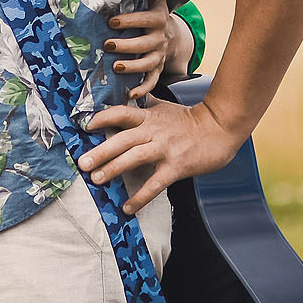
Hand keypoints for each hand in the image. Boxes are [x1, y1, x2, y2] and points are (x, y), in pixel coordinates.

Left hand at [79, 99, 242, 214]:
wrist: (220, 128)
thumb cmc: (190, 120)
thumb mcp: (164, 107)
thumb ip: (145, 104)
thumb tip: (128, 95)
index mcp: (149, 117)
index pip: (121, 113)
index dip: (103, 118)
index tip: (85, 125)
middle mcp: (153, 132)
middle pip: (123, 139)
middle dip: (101, 151)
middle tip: (82, 163)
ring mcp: (164, 150)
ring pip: (135, 158)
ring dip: (114, 169)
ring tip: (97, 180)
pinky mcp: (176, 167)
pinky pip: (155, 184)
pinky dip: (140, 197)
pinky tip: (127, 207)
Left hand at [103, 0, 190, 99]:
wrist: (173, 36)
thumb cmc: (155, 14)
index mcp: (158, 20)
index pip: (144, 20)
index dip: (129, 20)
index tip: (111, 21)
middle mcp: (159, 39)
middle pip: (144, 44)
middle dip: (126, 46)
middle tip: (107, 45)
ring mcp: (159, 56)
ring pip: (148, 64)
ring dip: (132, 67)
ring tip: (116, 68)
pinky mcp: (157, 70)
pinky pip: (152, 82)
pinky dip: (142, 89)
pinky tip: (129, 94)